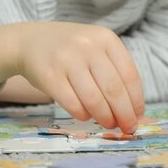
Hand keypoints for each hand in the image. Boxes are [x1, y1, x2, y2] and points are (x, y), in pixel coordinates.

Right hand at [16, 21, 144, 132]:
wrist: (29, 42)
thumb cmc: (70, 50)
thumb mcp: (95, 48)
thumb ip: (114, 71)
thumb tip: (133, 110)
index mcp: (105, 38)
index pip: (129, 75)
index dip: (136, 101)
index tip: (137, 116)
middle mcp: (87, 46)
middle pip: (114, 90)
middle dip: (124, 114)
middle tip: (127, 128)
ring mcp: (67, 60)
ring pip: (94, 100)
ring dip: (105, 117)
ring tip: (108, 123)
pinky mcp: (49, 76)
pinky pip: (73, 104)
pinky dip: (83, 115)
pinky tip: (86, 116)